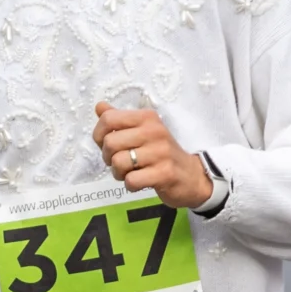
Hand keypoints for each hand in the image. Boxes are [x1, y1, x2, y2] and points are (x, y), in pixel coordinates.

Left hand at [92, 102, 212, 207]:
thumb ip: (119, 120)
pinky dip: (130, 185)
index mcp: (147, 118)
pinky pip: (131, 180)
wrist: (191, 176)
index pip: (109, 119)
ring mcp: (161, 152)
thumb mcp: (142, 131)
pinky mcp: (164, 173)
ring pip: (118, 162)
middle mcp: (154, 131)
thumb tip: (99, 106)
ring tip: (130, 173)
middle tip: (120, 163)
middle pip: (110, 142)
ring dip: (118, 173)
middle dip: (108, 157)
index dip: (99, 135)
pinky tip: (139, 182)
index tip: (106, 145)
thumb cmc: (160, 153)